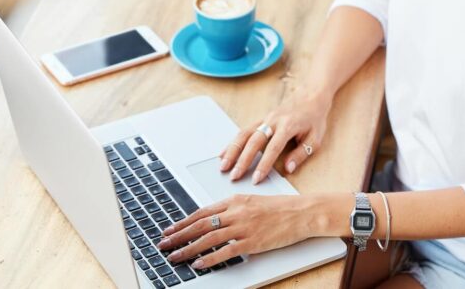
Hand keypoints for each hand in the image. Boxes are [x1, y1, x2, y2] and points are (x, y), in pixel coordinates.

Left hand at [158, 194, 316, 269]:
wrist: (301, 212)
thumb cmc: (280, 207)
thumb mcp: (252, 202)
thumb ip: (232, 209)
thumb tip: (213, 220)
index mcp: (234, 201)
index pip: (201, 212)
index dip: (182, 222)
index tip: (169, 229)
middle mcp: (236, 212)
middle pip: (199, 225)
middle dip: (178, 235)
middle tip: (163, 244)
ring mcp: (243, 227)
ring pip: (208, 239)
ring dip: (188, 249)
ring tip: (175, 256)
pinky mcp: (252, 242)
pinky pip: (225, 251)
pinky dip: (210, 258)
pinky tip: (199, 264)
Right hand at [220, 85, 331, 183]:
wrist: (310, 96)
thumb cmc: (314, 118)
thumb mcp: (315, 138)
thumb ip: (301, 154)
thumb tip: (288, 169)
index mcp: (288, 126)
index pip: (273, 148)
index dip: (264, 164)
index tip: (256, 179)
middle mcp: (273, 121)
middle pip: (253, 140)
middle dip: (242, 159)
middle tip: (234, 176)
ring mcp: (265, 118)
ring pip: (244, 134)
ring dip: (232, 150)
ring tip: (223, 166)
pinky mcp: (260, 119)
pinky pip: (244, 131)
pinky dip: (233, 142)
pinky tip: (224, 153)